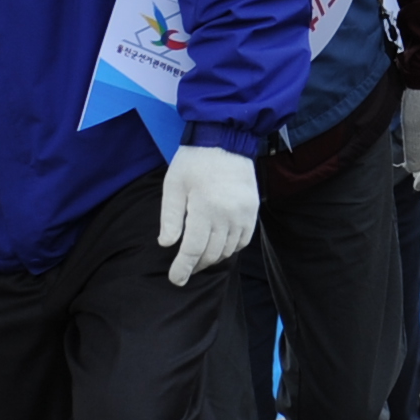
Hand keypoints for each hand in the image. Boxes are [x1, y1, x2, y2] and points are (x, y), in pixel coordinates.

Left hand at [157, 144, 261, 281]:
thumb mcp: (173, 185)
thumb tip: (167, 244)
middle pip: (211, 253)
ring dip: (213, 259)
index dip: (182, 268)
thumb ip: (171, 217)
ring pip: (228, 250)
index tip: (176, 279)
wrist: (225, 139)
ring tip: (199, 259)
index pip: (193, 249)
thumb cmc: (194, 161)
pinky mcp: (252, 211)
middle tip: (184, 269)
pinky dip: (231, 249)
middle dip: (195, 266)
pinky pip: (243, 240)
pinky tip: (219, 247)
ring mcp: (243, 214)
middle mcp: (227, 215)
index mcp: (204, 208)